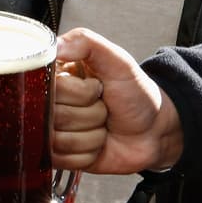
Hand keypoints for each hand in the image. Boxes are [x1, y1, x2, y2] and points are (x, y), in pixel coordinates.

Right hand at [53, 28, 182, 173]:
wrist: (154, 129)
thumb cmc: (135, 94)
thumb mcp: (117, 60)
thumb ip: (86, 42)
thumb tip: (55, 46)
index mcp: (55, 78)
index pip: (51, 89)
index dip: (79, 92)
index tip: (96, 88)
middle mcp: (48, 104)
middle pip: (55, 117)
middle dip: (90, 114)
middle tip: (103, 107)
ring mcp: (51, 131)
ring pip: (61, 141)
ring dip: (91, 135)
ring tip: (101, 125)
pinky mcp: (59, 156)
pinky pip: (65, 159)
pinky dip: (88, 153)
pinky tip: (97, 143)